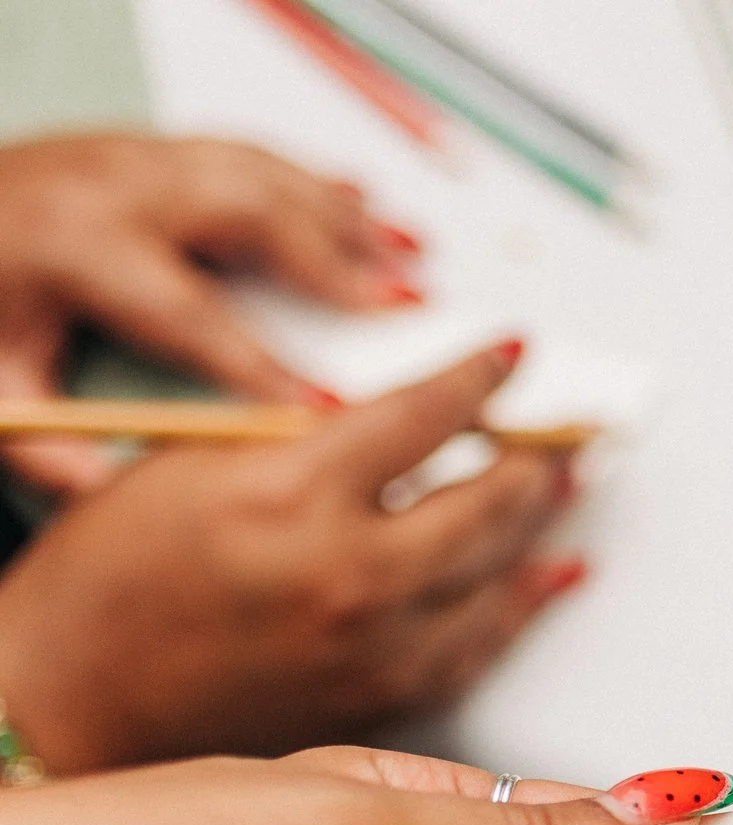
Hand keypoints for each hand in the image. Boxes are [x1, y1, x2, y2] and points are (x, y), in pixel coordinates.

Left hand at [0, 132, 421, 493]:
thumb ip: (53, 452)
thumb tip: (130, 502)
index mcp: (71, 245)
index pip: (191, 315)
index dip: (266, 366)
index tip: (329, 414)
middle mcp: (110, 186)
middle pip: (251, 215)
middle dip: (338, 265)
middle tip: (407, 310)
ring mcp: (132, 156)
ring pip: (262, 173)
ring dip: (346, 218)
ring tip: (414, 260)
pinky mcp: (144, 148)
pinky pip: (246, 153)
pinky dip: (315, 181)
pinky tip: (364, 207)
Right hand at [0, 343, 579, 773]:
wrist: (65, 702)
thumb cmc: (102, 587)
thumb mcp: (187, 465)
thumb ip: (298, 437)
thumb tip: (395, 418)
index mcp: (290, 494)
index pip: (426, 413)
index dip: (481, 377)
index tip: (512, 355)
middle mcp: (346, 573)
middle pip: (488, 501)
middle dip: (535, 457)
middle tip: (562, 432)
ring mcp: (374, 644)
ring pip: (500, 574)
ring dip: (540, 526)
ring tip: (561, 490)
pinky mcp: (382, 698)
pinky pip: (481, 643)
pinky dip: (523, 603)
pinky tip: (548, 576)